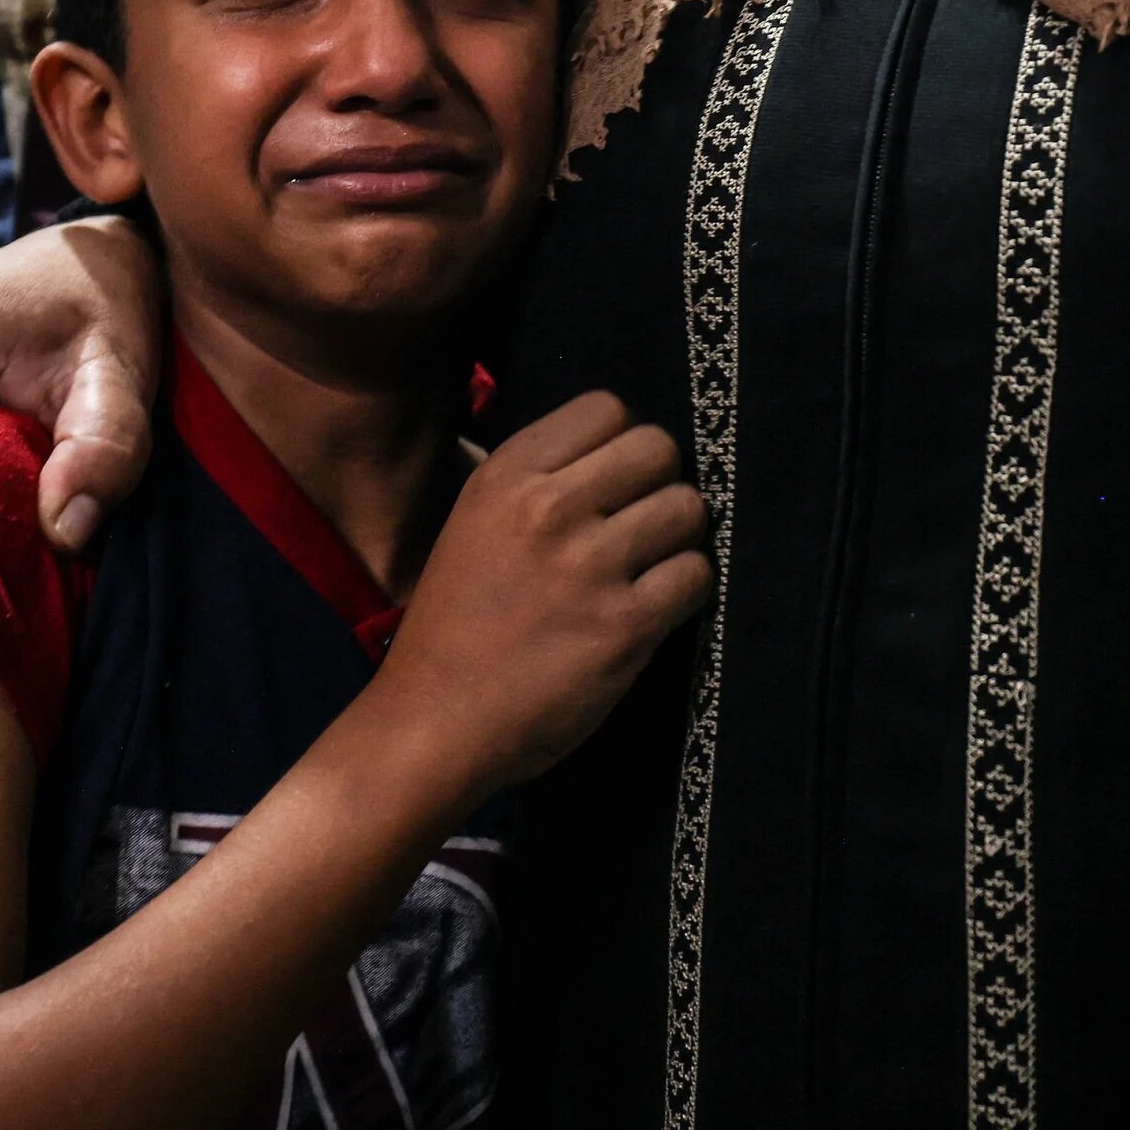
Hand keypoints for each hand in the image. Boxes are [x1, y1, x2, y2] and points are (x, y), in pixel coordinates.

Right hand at [375, 392, 711, 791]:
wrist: (433, 723)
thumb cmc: (455, 627)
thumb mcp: (472, 523)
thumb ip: (533, 481)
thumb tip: (611, 448)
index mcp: (506, 475)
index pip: (606, 407)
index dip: (621, 443)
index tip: (613, 481)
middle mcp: (549, 508)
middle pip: (657, 447)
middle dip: (659, 482)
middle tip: (640, 523)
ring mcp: (590, 566)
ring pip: (687, 507)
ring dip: (679, 537)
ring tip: (651, 565)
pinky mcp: (624, 626)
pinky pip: (696, 574)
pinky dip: (686, 589)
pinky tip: (655, 606)